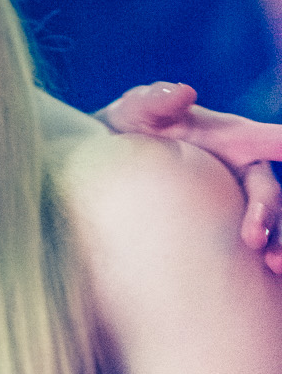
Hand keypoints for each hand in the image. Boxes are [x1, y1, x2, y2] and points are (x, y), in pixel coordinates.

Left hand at [99, 82, 281, 272]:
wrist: (108, 166)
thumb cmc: (131, 129)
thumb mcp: (136, 111)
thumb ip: (155, 100)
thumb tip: (183, 92)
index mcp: (230, 139)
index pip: (268, 139)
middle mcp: (241, 171)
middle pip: (269, 190)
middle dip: (270, 213)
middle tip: (254, 239)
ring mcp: (235, 200)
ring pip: (274, 223)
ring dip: (279, 242)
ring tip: (272, 267)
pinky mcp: (224, 226)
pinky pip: (253, 247)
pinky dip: (261, 265)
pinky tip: (265, 282)